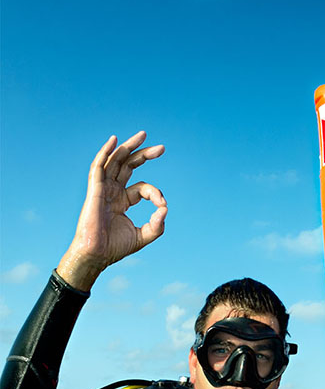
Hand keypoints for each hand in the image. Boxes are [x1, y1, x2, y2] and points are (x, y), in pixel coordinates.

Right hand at [56, 132, 166, 289]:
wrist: (97, 254)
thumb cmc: (116, 247)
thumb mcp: (143, 236)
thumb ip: (157, 225)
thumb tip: (165, 209)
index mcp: (122, 200)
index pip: (143, 188)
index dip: (156, 194)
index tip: (162, 206)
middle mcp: (112, 191)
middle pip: (128, 166)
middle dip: (144, 155)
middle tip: (162, 148)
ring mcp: (103, 189)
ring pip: (115, 161)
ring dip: (128, 147)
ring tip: (143, 135)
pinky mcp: (94, 190)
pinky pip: (98, 167)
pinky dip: (105, 153)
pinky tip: (114, 141)